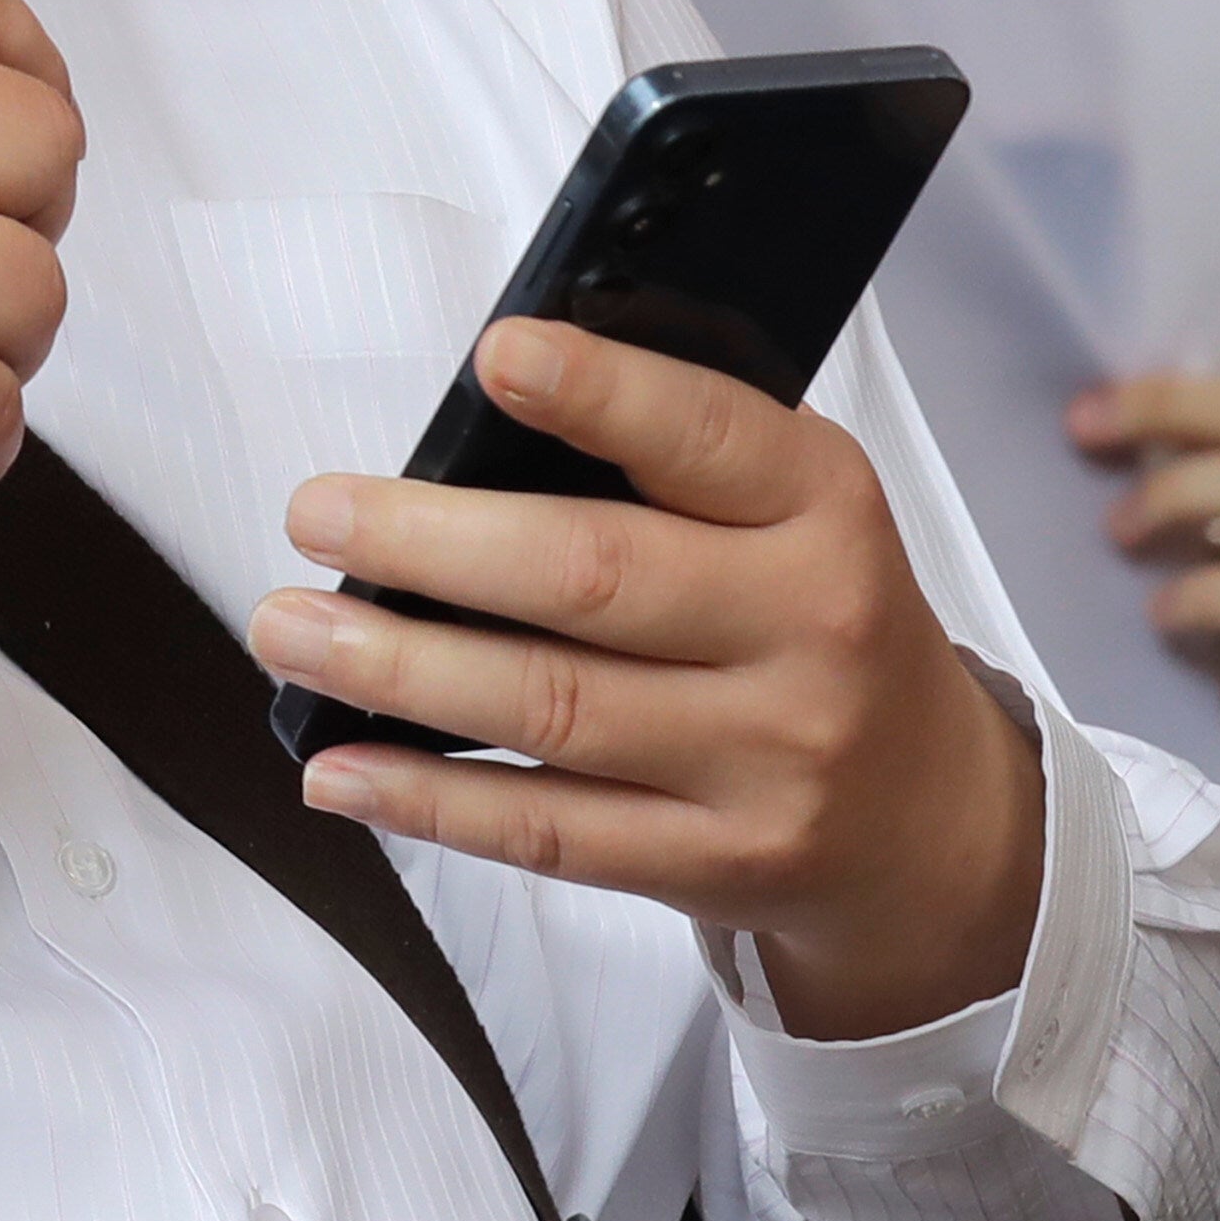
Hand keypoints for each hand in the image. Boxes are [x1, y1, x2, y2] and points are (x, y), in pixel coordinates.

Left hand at [247, 319, 1044, 1041]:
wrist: (929, 817)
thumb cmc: (811, 623)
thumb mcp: (790, 516)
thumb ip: (662, 468)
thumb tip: (464, 435)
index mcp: (823, 510)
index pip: (709, 438)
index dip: (602, 395)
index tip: (496, 357)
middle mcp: (809, 630)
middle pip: (595, 579)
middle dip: (430, 545)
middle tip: (314, 514)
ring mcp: (767, 760)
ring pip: (552, 708)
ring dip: (395, 670)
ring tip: (290, 630)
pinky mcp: (718, 863)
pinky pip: (550, 832)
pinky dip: (427, 800)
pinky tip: (337, 766)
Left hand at [1067, 371, 1219, 769]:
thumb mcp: (1193, 566)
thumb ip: (1157, 516)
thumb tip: (1052, 469)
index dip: (1162, 397)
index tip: (1078, 415)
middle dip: (1165, 415)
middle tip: (1080, 441)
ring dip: (1182, 491)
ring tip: (1118, 533)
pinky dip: (1210, 595)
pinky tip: (1160, 613)